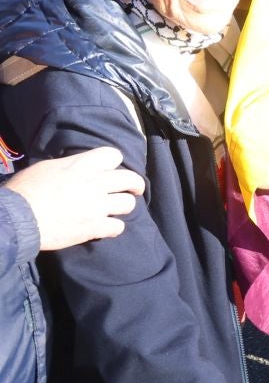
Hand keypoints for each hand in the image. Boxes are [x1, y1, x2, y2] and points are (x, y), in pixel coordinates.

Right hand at [6, 147, 143, 250]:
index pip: (113, 154)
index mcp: (82, 165)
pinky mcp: (95, 227)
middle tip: (131, 190)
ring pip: (129, 204)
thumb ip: (69, 166)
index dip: (115, 163)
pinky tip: (105, 228)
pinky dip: (113, 228)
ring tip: (115, 210)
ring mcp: (98, 206)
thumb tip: (76, 168)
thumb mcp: (46, 168)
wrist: (19, 218)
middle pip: (131, 179)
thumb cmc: (25, 190)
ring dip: (123, 207)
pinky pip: (118, 227)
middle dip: (135, 184)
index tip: (111, 170)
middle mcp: (95, 183)